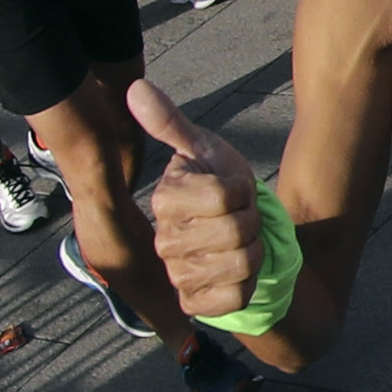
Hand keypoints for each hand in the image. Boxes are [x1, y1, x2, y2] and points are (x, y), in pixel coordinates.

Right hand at [127, 79, 264, 322]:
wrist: (239, 236)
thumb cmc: (222, 188)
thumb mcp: (206, 151)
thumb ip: (172, 123)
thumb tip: (136, 87)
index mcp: (166, 199)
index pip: (226, 196)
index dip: (243, 191)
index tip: (236, 190)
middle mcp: (164, 240)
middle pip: (237, 231)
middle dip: (252, 222)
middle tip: (241, 218)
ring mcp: (177, 274)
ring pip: (240, 263)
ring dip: (254, 251)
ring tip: (241, 243)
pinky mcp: (194, 303)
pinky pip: (235, 297)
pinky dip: (248, 284)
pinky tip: (238, 274)